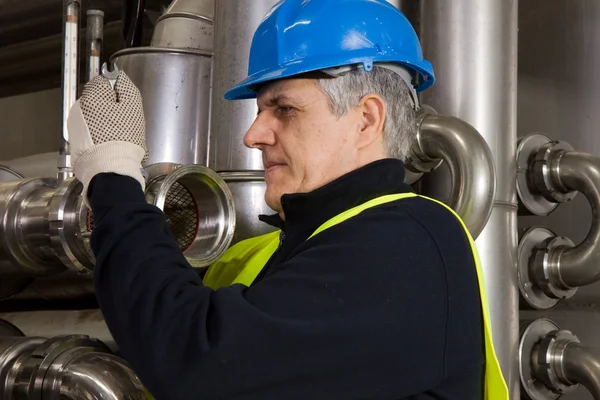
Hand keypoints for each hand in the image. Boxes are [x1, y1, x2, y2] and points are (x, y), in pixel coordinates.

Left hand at [67, 71, 147, 206]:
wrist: (110, 169)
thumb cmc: (123, 138)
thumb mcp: (133, 108)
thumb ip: (126, 88)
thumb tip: (119, 77)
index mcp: (91, 97)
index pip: (102, 81)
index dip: (116, 91)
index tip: (124, 104)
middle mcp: (78, 108)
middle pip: (96, 99)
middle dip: (109, 106)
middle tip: (123, 121)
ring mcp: (75, 126)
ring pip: (93, 116)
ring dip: (103, 121)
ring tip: (117, 135)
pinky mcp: (75, 141)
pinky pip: (89, 131)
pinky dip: (98, 134)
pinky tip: (108, 144)